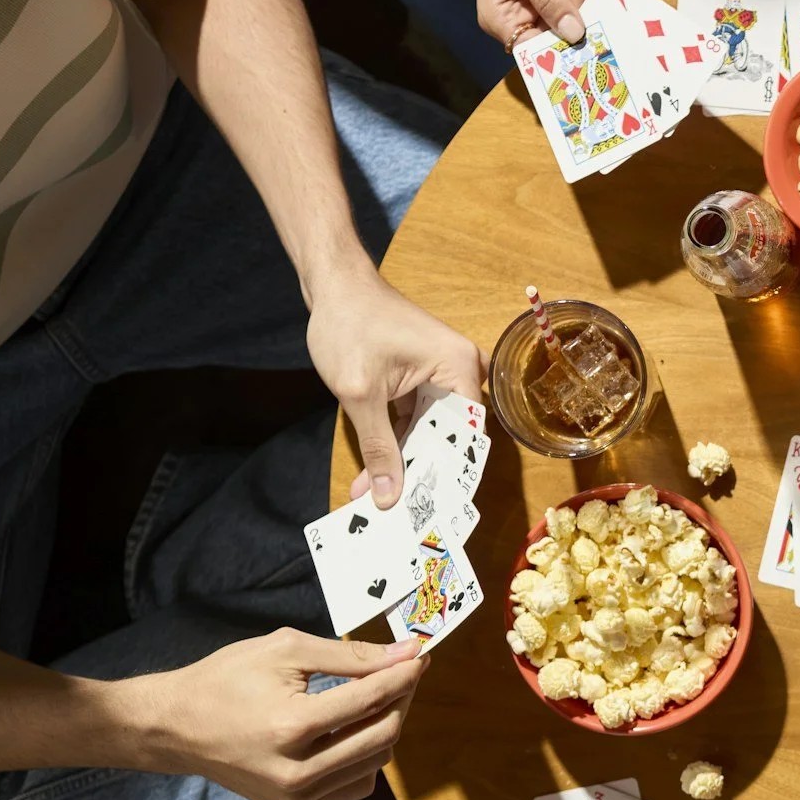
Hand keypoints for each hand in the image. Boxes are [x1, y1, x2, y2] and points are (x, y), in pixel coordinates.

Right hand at [129, 630, 425, 799]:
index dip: (404, 674)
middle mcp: (298, 771)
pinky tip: (352, 731)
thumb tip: (406, 653)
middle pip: (383, 734)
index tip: (419, 656)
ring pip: (376, 762)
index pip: (372, 699)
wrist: (176, 727)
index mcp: (292, 726)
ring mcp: (297, 797)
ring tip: (375, 697)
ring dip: (386, 726)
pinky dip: (366, 756)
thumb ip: (351, 655)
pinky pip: (356, 784)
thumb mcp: (285, 650)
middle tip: (401, 673)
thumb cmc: (226, 679)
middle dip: (401, 699)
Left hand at [305, 267, 484, 508]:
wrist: (331, 286)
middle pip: (449, 437)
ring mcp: (440, 373)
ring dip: (404, 463)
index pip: (467, 435)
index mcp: (457, 368)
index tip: (435, 511)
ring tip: (382, 500)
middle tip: (403, 514)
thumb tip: (389, 497)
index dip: (451, 475)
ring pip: (429, 432)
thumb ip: (378, 447)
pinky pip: (415, 419)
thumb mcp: (360, 393)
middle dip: (421, 474)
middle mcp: (458, 371)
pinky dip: (395, 443)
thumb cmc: (349, 327)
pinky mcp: (421, 377)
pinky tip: (376, 474)